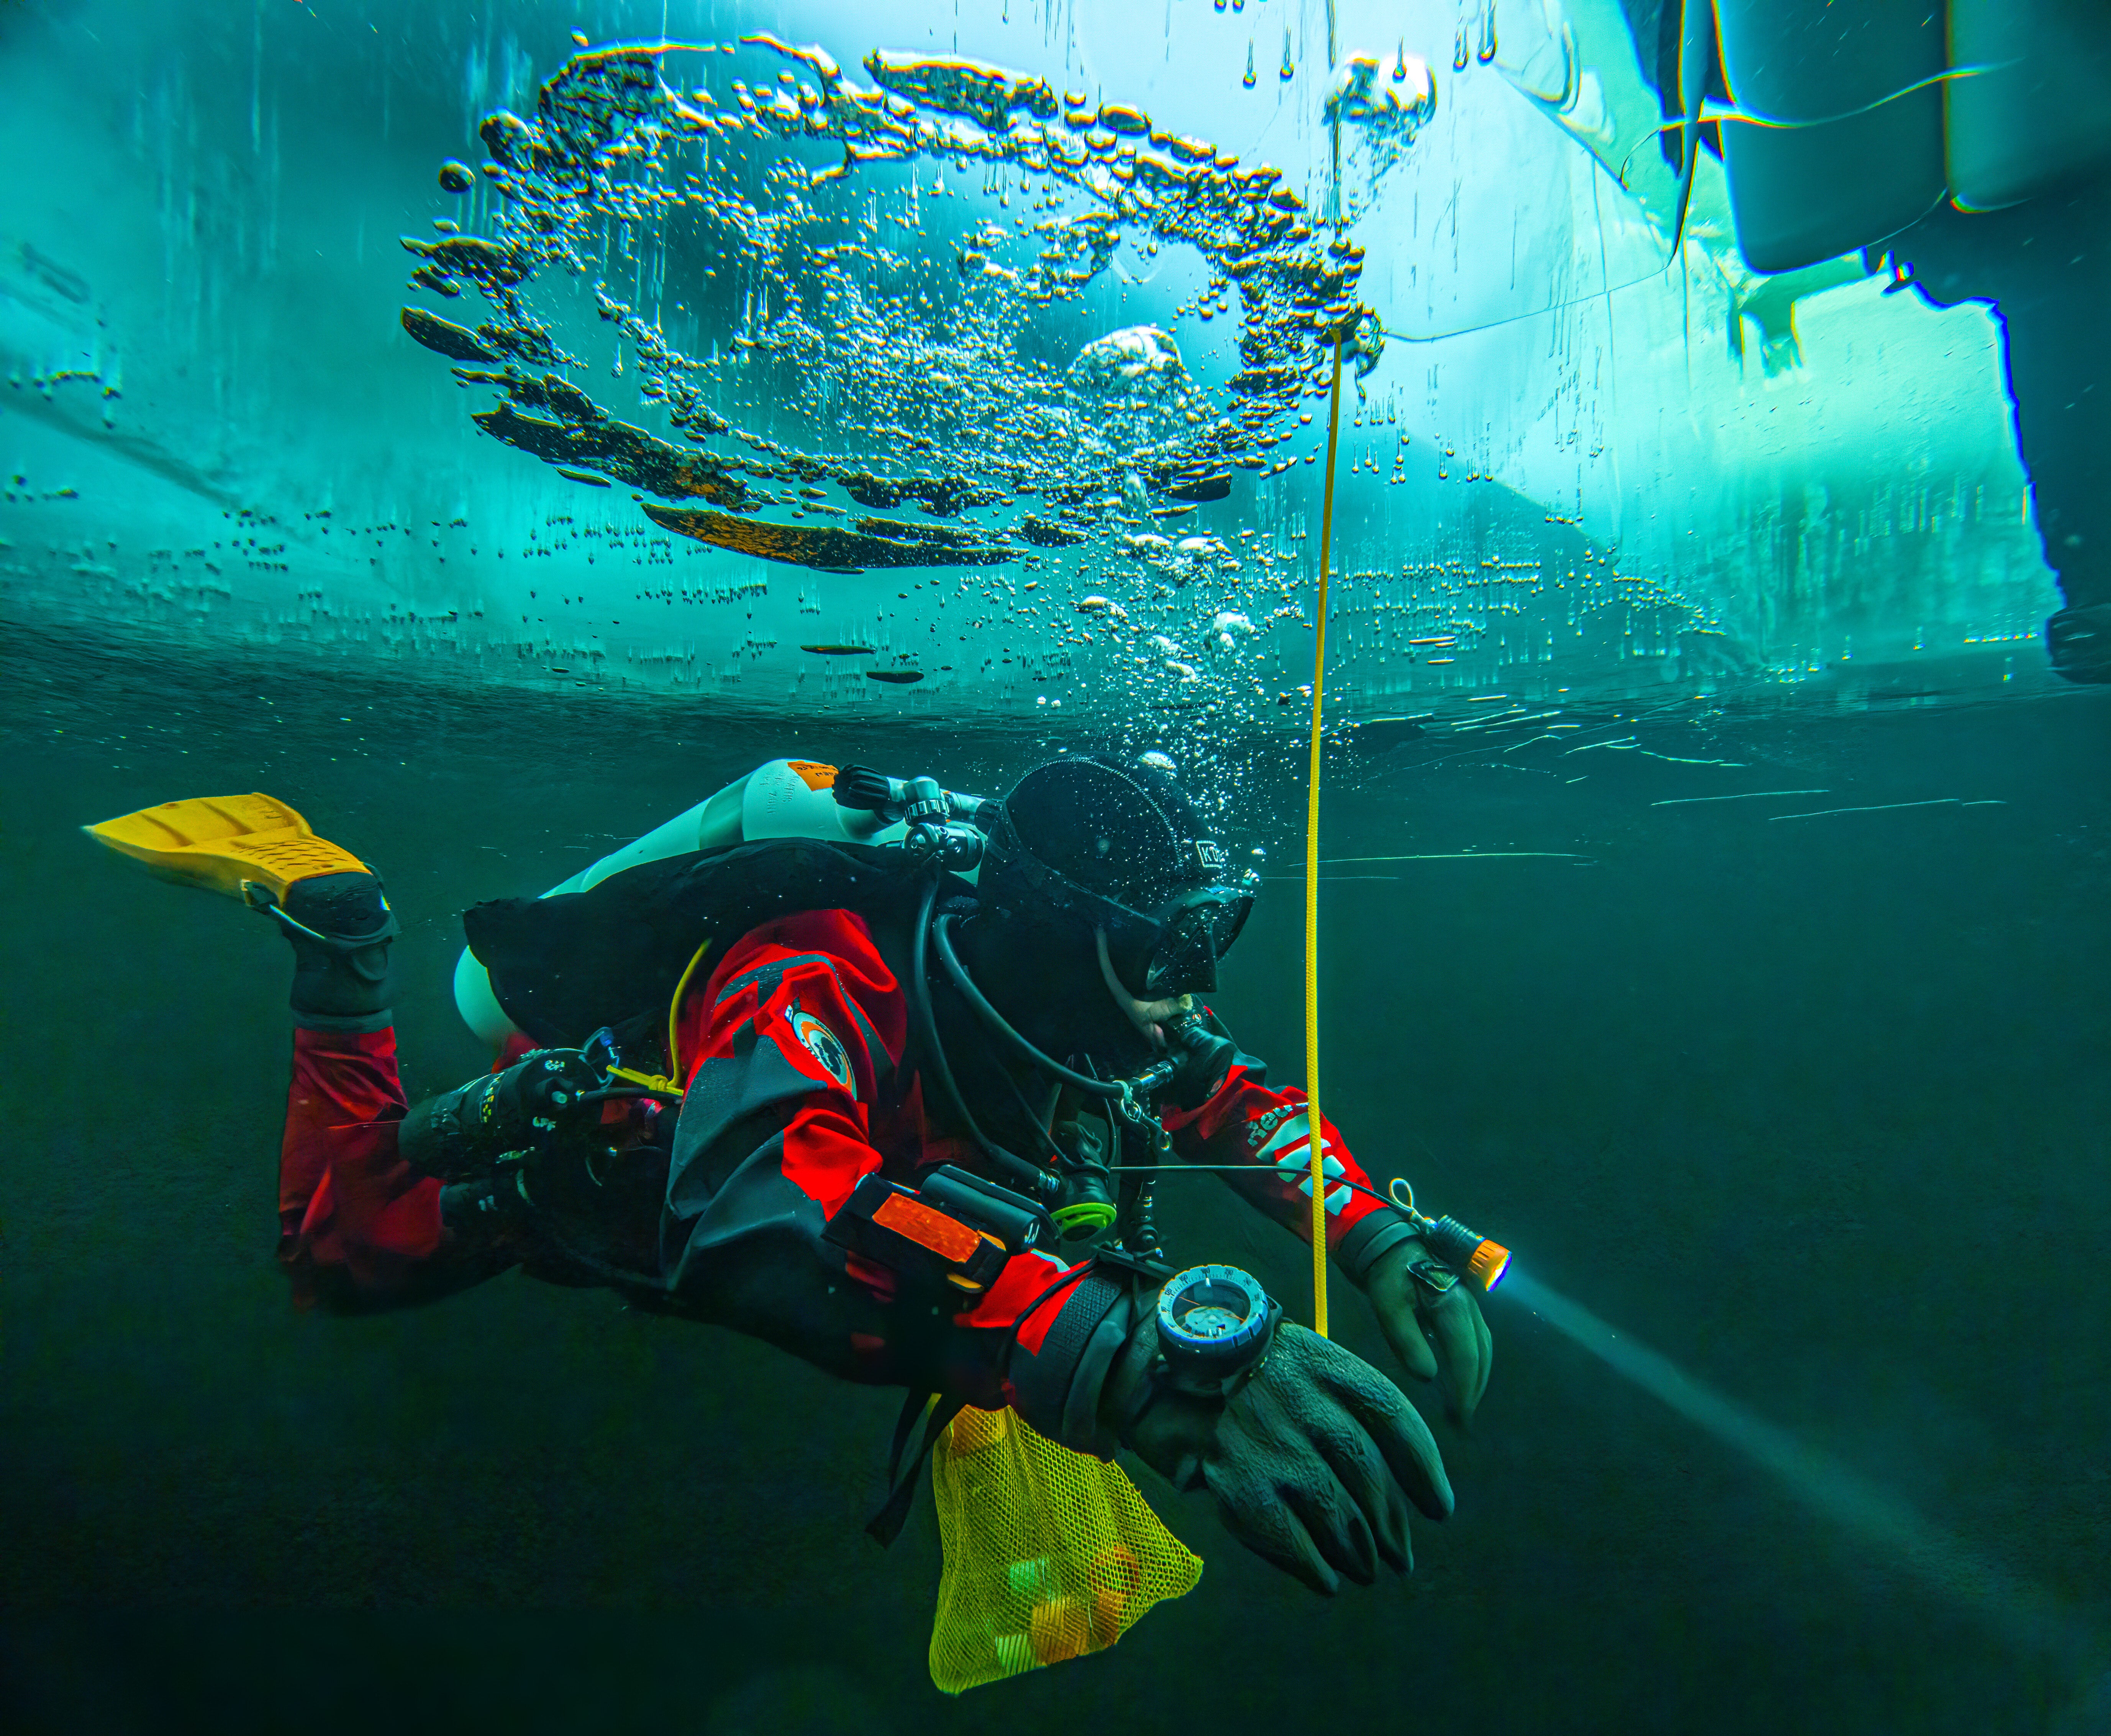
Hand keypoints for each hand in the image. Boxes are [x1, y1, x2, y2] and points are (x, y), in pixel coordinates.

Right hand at [1106, 1313, 1452, 1594]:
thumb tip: (1404, 1477)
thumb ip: (1348, 1404)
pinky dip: (1319, 1568)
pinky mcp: (1241, 1486)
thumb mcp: (1302, 1361)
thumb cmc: (1248, 1373)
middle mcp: (1302, 1402)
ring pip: (1339, 1514)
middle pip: (1370, 1475)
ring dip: (1361, 1553)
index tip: (1439, 1507)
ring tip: (1368, 1569)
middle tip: (1402, 1555)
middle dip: (1392, 1525)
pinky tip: (1329, 1579)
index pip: (1394, 1416)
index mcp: (1325, 1364)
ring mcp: (1272, 1446)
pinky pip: (1296, 1541)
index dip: (1425, 1469)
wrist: (1163, 1371)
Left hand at [1363, 1238, 1492, 1425]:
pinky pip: (1477, 1340)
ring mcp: (1469, 1306)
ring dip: (1477, 1378)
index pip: (1466, 1355)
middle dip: (1474, 1389)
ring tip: (1465, 1405)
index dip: (1464, 1389)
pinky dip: (1475, 1364)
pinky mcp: (1463, 1308)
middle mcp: (1468, 1306)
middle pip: (1482, 1354)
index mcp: (1452, 1305)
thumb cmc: (1388, 1277)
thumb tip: (1428, 1378)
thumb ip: (1407, 1341)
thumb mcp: (1389, 1307)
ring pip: (1483, 1348)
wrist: (1390, 1247)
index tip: (1458, 1415)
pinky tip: (1464, 1378)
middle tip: (1462, 1419)